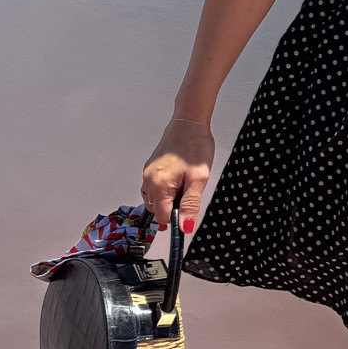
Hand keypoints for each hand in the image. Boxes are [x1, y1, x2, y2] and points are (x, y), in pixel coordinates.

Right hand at [141, 116, 213, 232]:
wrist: (189, 122)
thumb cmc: (194, 145)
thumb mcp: (199, 178)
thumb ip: (191, 204)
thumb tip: (185, 226)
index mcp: (159, 185)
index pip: (163, 217)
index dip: (177, 220)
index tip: (188, 214)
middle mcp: (149, 180)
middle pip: (157, 210)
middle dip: (173, 208)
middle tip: (189, 193)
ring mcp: (148, 173)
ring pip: (155, 200)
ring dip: (169, 199)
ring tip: (185, 184)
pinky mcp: (151, 168)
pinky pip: (154, 188)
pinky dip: (165, 190)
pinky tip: (178, 180)